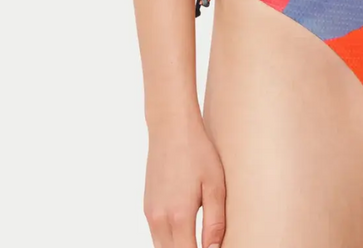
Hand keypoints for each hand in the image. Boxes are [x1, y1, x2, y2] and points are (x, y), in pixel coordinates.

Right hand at [143, 111, 226, 247]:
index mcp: (179, 217)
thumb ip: (215, 222)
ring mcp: (150, 214)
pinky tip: (185, 233)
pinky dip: (170, 241)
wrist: (171, 127)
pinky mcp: (147, 207)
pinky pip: (157, 236)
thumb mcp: (215, 185)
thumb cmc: (198, 152)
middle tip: (206, 244)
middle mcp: (159, 220)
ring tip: (197, 240)